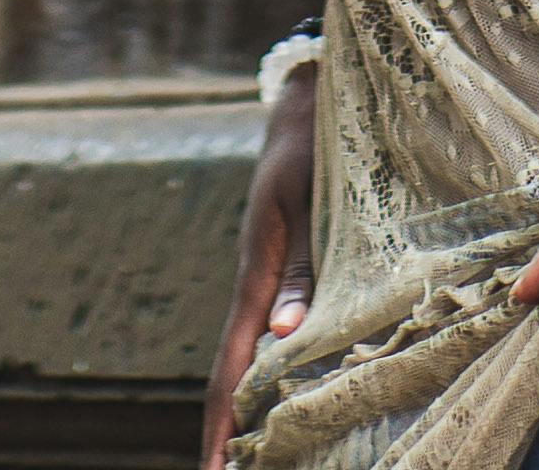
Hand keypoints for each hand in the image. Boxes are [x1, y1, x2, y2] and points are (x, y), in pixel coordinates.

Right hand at [201, 64, 318, 469]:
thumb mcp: (309, 201)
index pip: (230, 368)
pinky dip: (274, 376)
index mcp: (256, 276)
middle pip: (234, 376)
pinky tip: (289, 397)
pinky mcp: (288, 272)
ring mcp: (269, 283)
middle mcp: (257, 288)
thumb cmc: (317, 149)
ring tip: (257, 460)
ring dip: (250, 411)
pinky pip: (275, 336)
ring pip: (253, 361)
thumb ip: (304, 266)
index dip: (221, 424)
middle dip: (229, 434)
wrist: (309, 103)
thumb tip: (285, 336)